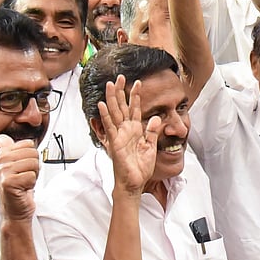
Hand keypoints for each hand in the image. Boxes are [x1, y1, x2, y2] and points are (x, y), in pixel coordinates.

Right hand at [0, 134, 39, 222]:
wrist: (15, 210)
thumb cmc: (17, 189)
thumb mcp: (13, 167)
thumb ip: (9, 150)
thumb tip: (2, 137)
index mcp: (1, 154)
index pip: (28, 143)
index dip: (31, 156)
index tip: (22, 166)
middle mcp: (0, 161)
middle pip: (33, 152)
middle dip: (34, 166)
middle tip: (24, 176)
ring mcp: (3, 171)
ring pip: (34, 163)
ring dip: (33, 175)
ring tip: (23, 182)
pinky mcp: (9, 182)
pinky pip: (32, 176)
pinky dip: (31, 184)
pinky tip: (23, 189)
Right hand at [97, 76, 162, 196]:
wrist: (134, 183)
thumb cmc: (139, 168)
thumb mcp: (151, 147)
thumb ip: (152, 132)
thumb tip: (157, 118)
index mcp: (134, 131)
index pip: (134, 109)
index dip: (135, 96)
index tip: (138, 82)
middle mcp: (125, 131)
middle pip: (122, 107)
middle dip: (121, 91)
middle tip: (120, 76)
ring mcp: (119, 136)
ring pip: (115, 113)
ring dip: (112, 98)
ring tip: (110, 84)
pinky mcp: (115, 143)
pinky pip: (110, 127)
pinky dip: (106, 116)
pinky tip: (102, 105)